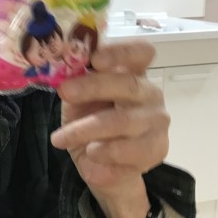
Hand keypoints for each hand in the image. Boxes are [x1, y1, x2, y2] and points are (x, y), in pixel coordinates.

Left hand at [50, 40, 169, 204]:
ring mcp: (157, 122)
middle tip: (65, 92)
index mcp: (132, 73)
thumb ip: (75, 83)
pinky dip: (102, 155)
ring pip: (123, 121)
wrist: (101, 165)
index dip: (121, 52)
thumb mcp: (78, 100)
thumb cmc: (90, 121)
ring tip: (61, 138)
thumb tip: (61, 73)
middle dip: (93, 86)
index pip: (140, 52)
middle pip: (128, 84)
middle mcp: (150, 93)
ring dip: (86, 129)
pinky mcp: (156, 150)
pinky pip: (127, 151)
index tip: (95, 59)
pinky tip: (89, 156)